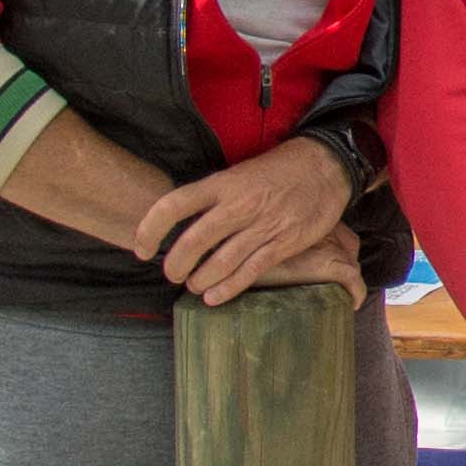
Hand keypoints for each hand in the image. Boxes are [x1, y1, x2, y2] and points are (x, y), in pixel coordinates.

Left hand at [134, 136, 353, 305]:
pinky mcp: (284, 243)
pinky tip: (214, 298)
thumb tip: (183, 223)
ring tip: (194, 286)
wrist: (324, 167)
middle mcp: (238, 205)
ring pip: (220, 261)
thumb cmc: (277, 171)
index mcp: (222, 184)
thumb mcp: (238, 174)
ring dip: (200, 280)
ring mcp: (262, 226)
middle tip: (172, 274)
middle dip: (176, 265)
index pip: (173, 206)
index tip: (141, 248)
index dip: (150, 229)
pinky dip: (229, 288)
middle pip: (194, 241)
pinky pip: (251, 271)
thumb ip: (213, 198)